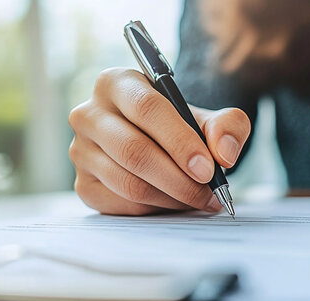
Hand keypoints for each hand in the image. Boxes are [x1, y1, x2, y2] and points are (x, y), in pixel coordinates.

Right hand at [69, 68, 250, 214]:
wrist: (159, 144)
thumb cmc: (182, 127)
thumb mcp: (211, 118)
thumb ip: (228, 126)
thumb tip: (224, 154)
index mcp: (116, 83)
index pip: (147, 109)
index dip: (180, 142)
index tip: (207, 169)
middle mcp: (89, 114)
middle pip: (135, 152)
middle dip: (180, 179)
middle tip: (210, 193)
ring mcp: (80, 152)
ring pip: (129, 183)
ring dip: (172, 197)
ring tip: (200, 199)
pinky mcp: (83, 185)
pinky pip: (122, 204)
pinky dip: (156, 208)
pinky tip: (175, 202)